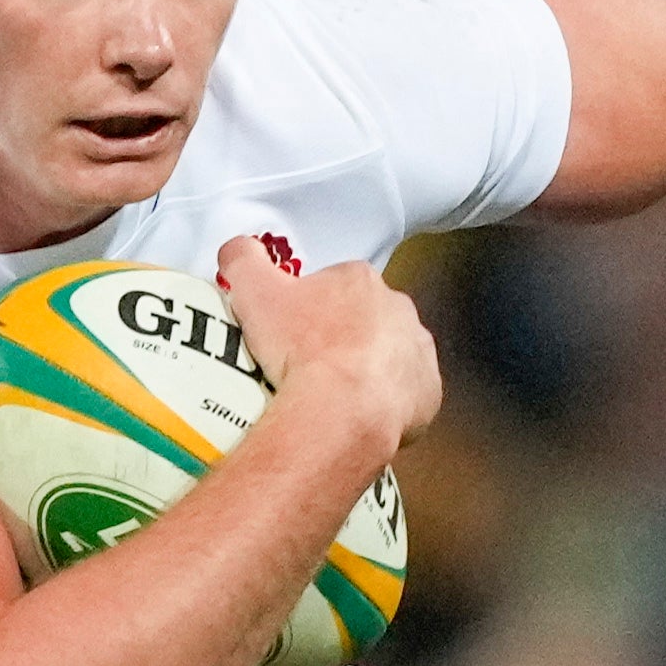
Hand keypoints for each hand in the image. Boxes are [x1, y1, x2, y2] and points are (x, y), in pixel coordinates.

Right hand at [220, 234, 440, 459]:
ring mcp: (418, 352)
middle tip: (311, 364)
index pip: (336, 284)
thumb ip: (242, 258)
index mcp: (360, 280)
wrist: (340, 408)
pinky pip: (408, 396)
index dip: (311, 307)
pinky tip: (359, 415)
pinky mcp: (429, 393)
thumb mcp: (252, 290)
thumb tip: (237, 250)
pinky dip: (387, 405)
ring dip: (368, 370)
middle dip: (343, 337)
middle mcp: (399, 309)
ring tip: (334, 393)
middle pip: (366, 319)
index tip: (293, 331)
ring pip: (391, 357)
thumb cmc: (299, 348)